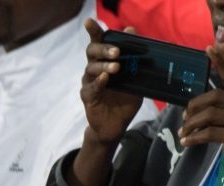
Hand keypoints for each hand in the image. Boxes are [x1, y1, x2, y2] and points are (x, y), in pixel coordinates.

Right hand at [78, 20, 143, 145]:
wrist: (115, 126)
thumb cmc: (124, 101)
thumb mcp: (135, 79)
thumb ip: (135, 58)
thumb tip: (134, 33)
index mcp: (104, 62)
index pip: (97, 42)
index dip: (93, 31)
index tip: (89, 22)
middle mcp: (94, 69)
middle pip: (92, 52)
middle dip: (103, 49)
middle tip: (117, 52)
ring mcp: (89, 83)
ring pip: (91, 68)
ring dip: (104, 66)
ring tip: (116, 67)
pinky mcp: (88, 97)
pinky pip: (91, 88)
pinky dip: (98, 82)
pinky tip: (105, 79)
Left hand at [180, 48, 223, 185]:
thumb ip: (222, 114)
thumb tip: (197, 108)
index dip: (221, 63)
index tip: (209, 49)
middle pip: (215, 96)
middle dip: (194, 107)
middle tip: (184, 119)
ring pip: (210, 115)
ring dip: (191, 125)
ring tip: (183, 134)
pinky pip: (210, 133)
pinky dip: (195, 138)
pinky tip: (187, 143)